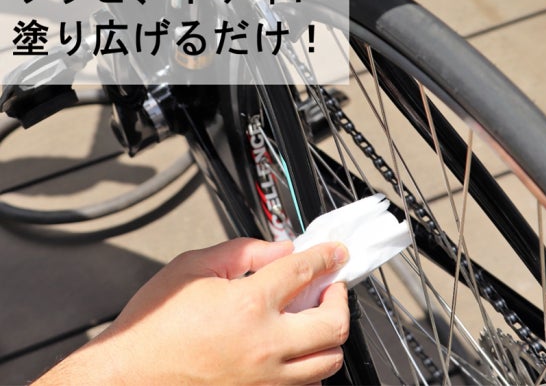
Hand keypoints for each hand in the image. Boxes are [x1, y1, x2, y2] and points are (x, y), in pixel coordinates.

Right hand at [34, 238, 349, 384]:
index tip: (335, 253)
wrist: (128, 376)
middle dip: (340, 298)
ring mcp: (266, 380)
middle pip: (334, 324)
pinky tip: (294, 349)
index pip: (305, 271)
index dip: (327, 256)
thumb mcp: (192, 268)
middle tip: (330, 287)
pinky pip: (306, 385)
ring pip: (328, 362)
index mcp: (248, 305)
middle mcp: (265, 345)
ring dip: (329, 335)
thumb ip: (242, 252)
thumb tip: (280, 249)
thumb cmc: (154, 326)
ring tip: (314, 318)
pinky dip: (310, 365)